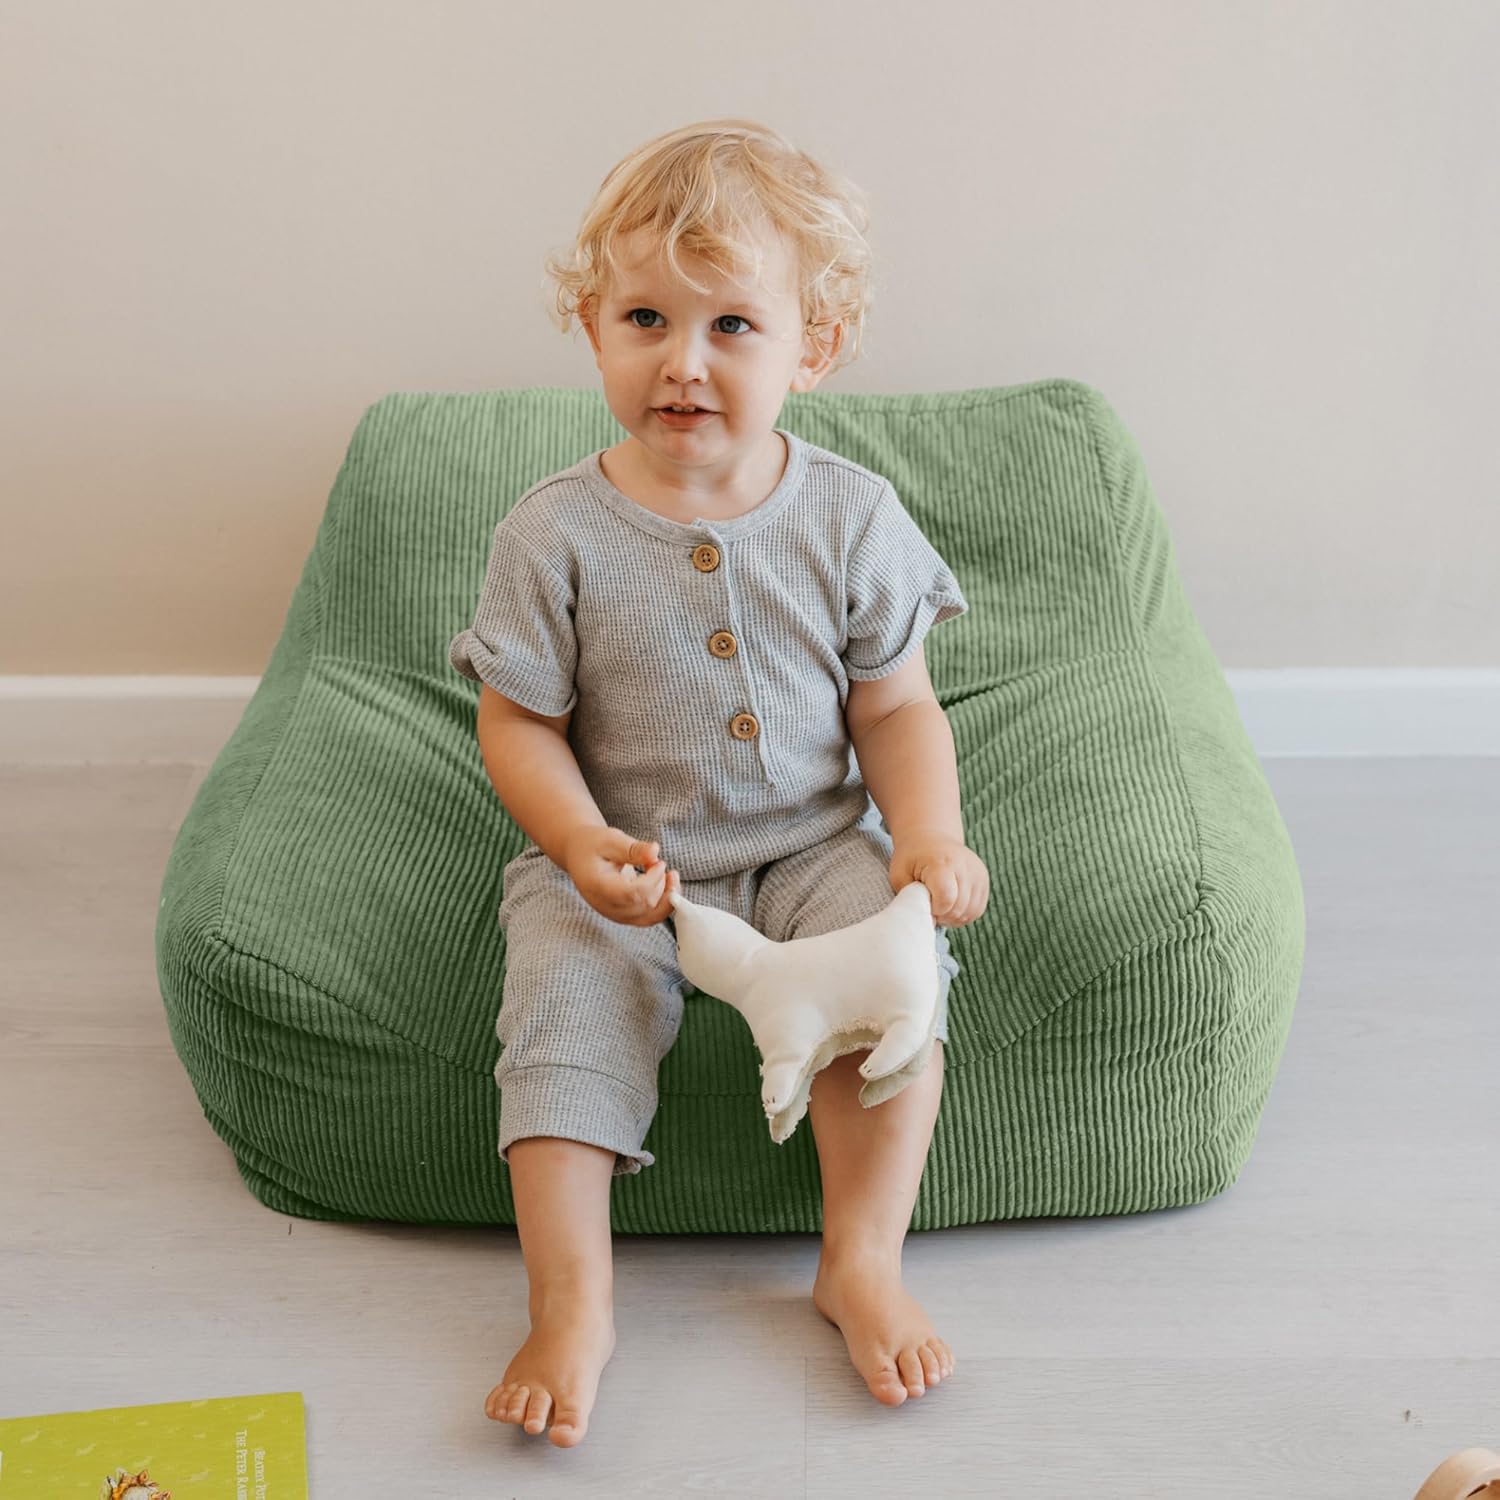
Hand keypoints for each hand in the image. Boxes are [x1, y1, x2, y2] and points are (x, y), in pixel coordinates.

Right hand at [563, 826, 680, 926]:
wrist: (580, 855)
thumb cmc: (593, 845)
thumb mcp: (610, 839)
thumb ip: (632, 849)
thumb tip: (655, 852)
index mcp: (598, 886)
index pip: (632, 894)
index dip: (652, 880)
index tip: (658, 862)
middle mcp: (605, 905)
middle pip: (644, 906)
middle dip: (660, 884)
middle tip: (659, 862)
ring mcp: (615, 914)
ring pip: (651, 917)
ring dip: (667, 897)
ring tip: (670, 875)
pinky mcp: (625, 915)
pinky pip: (650, 918)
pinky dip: (665, 904)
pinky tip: (668, 886)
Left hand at [889, 830, 989, 927]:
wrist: (930, 837)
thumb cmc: (911, 858)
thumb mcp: (899, 875)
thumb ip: (909, 899)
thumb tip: (926, 924)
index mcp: (942, 863)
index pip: (946, 899)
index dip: (935, 910)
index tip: (925, 903)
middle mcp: (965, 867)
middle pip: (959, 908)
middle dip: (943, 915)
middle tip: (929, 906)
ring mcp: (977, 873)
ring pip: (970, 912)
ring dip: (953, 916)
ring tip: (939, 906)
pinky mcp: (983, 880)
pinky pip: (977, 909)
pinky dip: (964, 913)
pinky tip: (950, 905)